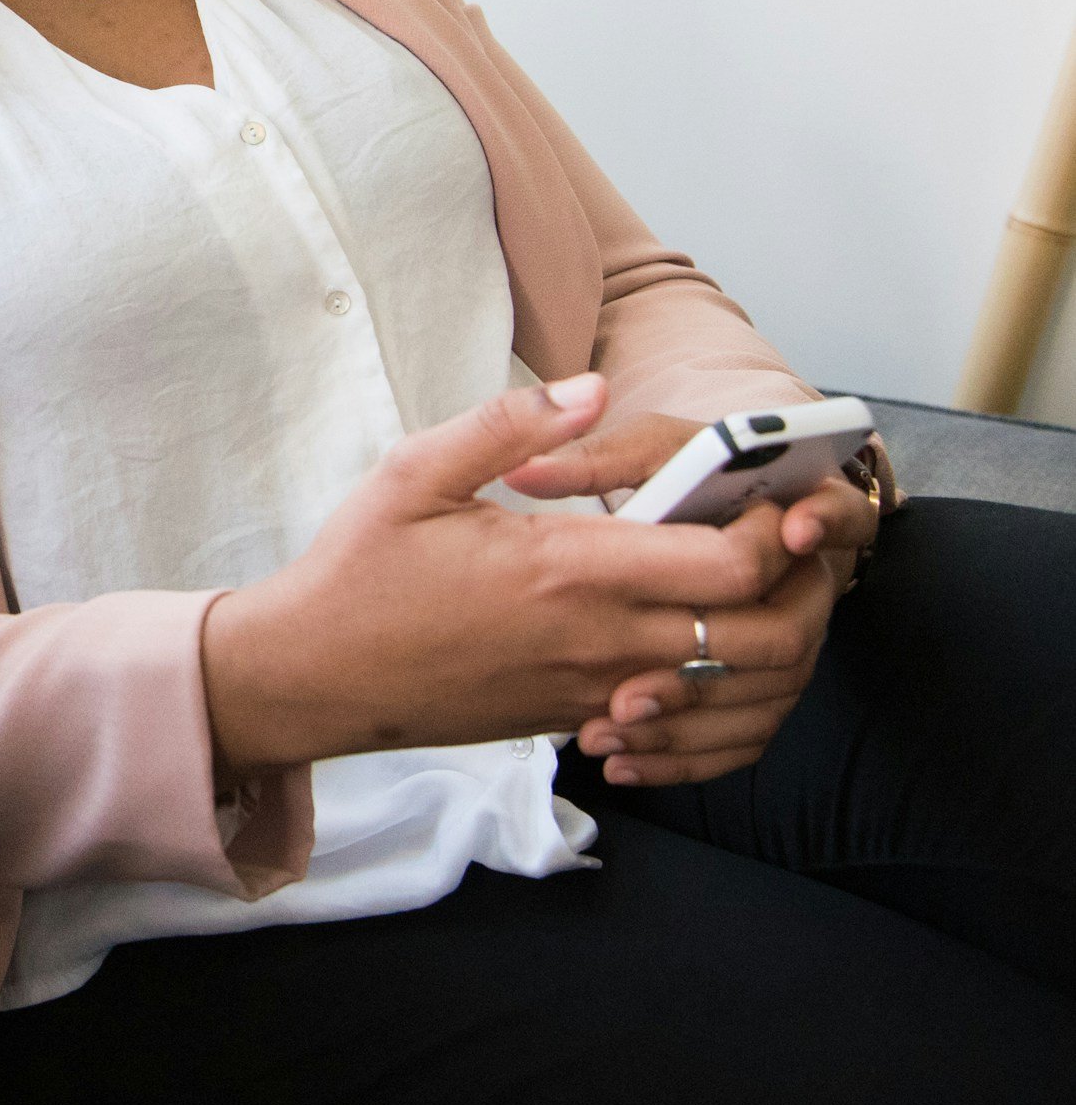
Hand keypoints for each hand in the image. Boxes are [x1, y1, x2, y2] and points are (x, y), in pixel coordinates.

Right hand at [201, 375, 810, 781]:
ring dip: (754, 633)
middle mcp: (596, 640)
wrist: (313, 677)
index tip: (766, 489)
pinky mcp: (572, 717)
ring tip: (738, 572)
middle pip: (755, 635)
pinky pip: (671, 709)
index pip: (729, 566)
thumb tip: (595, 387)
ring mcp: (589, 688)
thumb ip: (512, 426)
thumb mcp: (418, 472)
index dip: (774, 530)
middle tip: (776, 531)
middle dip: (791, 586)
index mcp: (570, 570)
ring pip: (724, 682)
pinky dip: (700, 676)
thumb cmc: (361, 567)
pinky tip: (670, 621)